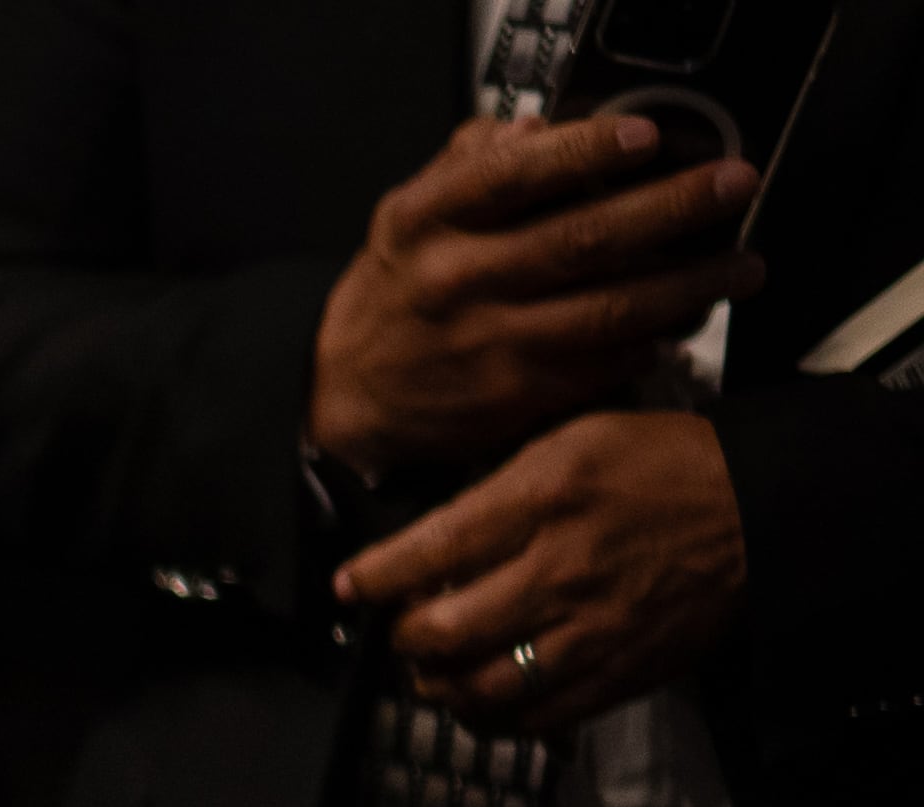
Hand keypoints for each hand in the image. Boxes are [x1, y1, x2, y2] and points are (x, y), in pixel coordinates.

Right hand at [309, 115, 759, 480]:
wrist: (347, 392)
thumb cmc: (397, 292)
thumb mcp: (409, 214)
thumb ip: (471, 163)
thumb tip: (541, 128)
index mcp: (427, 222)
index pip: (512, 175)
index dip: (587, 152)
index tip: (647, 137)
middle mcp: (456, 281)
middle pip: (583, 239)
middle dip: (674, 208)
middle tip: (734, 185)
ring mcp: (487, 343)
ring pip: (610, 309)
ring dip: (689, 285)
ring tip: (741, 266)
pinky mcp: (512, 396)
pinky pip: (601, 364)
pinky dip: (652, 342)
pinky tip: (685, 323)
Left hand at [333, 410, 741, 726]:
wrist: (762, 510)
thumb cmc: (662, 466)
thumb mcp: (573, 443)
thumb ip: (497, 492)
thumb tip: (429, 541)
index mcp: (543, 501)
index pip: (429, 551)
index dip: (374, 577)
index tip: (351, 586)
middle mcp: (558, 572)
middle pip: (441, 633)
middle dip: (405, 638)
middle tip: (404, 629)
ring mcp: (588, 632)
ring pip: (479, 688)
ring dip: (438, 687)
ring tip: (433, 671)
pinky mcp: (617, 675)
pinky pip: (534, 719)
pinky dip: (494, 717)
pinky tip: (482, 698)